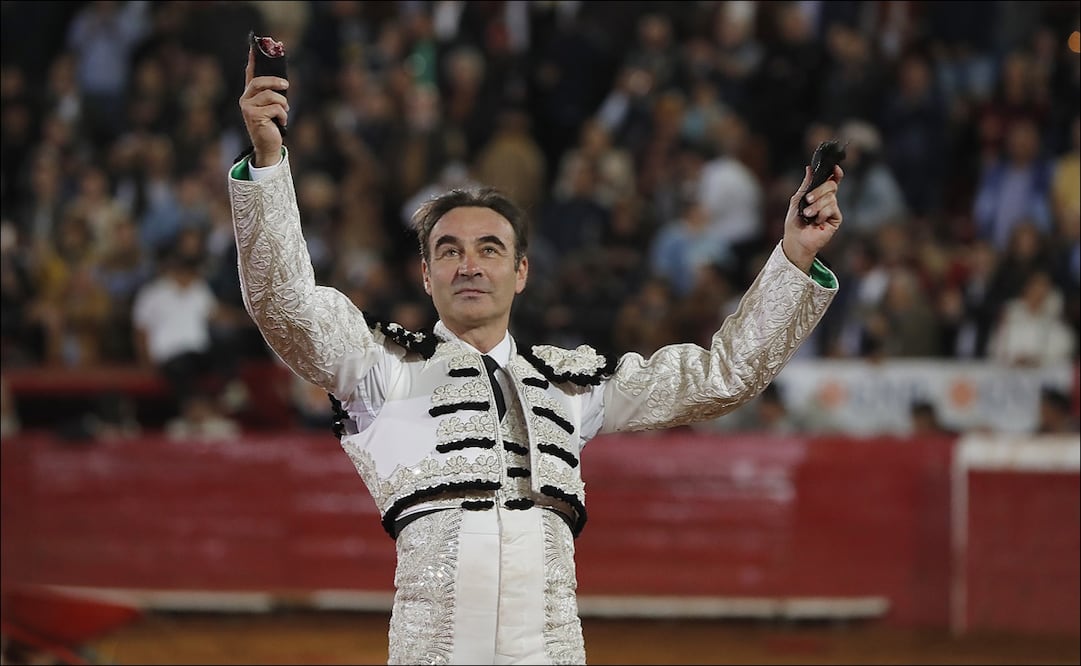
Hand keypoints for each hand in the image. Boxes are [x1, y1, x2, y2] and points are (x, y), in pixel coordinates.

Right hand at [239, 47, 288, 166]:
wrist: (268, 146)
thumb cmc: (272, 126)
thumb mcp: (272, 107)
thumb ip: (273, 95)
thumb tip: (283, 81)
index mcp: (250, 95)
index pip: (250, 73)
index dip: (253, 59)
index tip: (255, 46)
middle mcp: (245, 99)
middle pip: (260, 82)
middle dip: (275, 81)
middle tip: (286, 85)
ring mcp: (247, 108)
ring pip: (271, 96)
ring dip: (283, 104)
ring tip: (285, 112)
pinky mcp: (253, 116)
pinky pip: (275, 108)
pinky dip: (283, 115)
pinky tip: (281, 123)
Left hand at [781, 164, 843, 272]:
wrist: (796, 239)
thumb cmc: (795, 222)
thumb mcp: (797, 200)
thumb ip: (806, 184)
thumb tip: (809, 168)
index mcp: (819, 194)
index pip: (831, 180)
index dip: (835, 173)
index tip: (834, 168)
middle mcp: (828, 200)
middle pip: (831, 185)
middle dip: (818, 191)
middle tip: (808, 199)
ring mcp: (832, 209)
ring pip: (830, 197)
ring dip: (816, 206)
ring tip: (808, 215)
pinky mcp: (835, 218)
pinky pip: (832, 208)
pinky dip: (821, 213)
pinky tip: (816, 221)